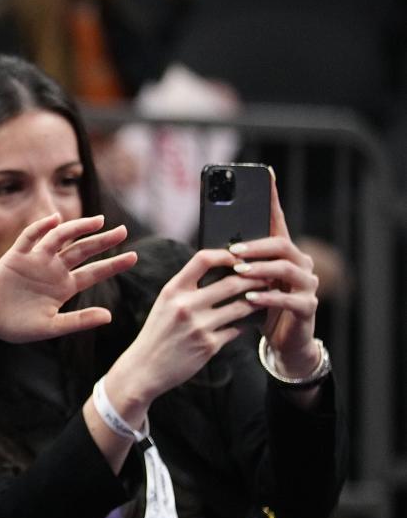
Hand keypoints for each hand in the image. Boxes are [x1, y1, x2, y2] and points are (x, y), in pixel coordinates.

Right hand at [0, 213, 135, 342]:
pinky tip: (54, 220)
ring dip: (77, 228)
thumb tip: (109, 316)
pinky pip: (29, 238)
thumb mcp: (50, 327)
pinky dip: (41, 228)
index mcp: (64, 287)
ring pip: (60, 239)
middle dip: (102, 240)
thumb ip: (78, 321)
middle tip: (123, 231)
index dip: (113, 264)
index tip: (134, 257)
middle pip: (82, 251)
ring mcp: (35, 261)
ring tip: (97, 221)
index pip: (94, 273)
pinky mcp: (16, 256)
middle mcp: (53, 270)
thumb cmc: (16, 325)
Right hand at [103, 248, 265, 426]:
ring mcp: (198, 326)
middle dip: (254, 278)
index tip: (238, 258)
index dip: (225, 254)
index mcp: (173, 290)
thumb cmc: (157, 333)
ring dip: (256, 301)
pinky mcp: (208, 346)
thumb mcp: (164, 304)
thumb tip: (219, 270)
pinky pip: (236, 330)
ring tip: (264, 297)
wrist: (144, 368)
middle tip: (266, 277)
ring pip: (240, 307)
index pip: (203, 259)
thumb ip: (187, 288)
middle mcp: (185, 306)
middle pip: (232, 282)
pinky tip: (247, 323)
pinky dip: (244, 326)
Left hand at [234, 175, 320, 377]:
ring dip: (260, 269)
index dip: (272, 200)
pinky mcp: (308, 307)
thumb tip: (210, 247)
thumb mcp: (246, 284)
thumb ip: (237, 265)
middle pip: (281, 244)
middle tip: (233, 251)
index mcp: (284, 254)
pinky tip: (250, 297)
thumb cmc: (260, 308)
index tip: (265, 175)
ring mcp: (307, 285)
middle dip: (256, 245)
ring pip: (286, 268)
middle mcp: (301, 264)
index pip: (278, 222)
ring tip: (239, 272)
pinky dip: (267, 296)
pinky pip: (288, 298)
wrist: (283, 342)